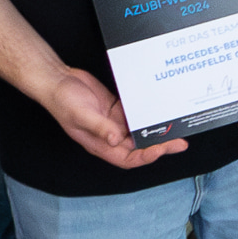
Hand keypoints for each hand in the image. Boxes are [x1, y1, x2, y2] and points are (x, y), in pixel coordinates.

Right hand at [37, 71, 185, 170]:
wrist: (58, 80)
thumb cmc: (63, 101)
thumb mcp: (81, 115)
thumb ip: (100, 127)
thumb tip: (116, 139)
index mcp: (100, 144)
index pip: (128, 158)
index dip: (146, 156)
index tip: (161, 149)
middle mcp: (109, 136)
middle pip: (139, 146)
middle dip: (160, 145)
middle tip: (179, 142)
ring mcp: (113, 122)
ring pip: (139, 131)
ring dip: (156, 129)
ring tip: (175, 125)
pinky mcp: (116, 109)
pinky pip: (135, 114)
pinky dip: (147, 113)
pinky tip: (159, 108)